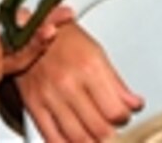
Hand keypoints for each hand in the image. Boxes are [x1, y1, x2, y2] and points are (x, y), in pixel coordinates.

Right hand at [15, 22, 141, 141]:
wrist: (28, 30)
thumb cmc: (63, 38)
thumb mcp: (96, 52)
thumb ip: (117, 84)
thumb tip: (134, 104)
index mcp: (89, 67)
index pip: (116, 112)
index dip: (124, 119)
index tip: (123, 116)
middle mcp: (69, 83)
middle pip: (99, 130)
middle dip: (111, 134)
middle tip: (111, 128)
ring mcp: (50, 96)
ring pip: (79, 139)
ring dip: (92, 142)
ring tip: (95, 135)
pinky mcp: (33, 106)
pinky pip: (52, 139)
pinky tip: (75, 141)